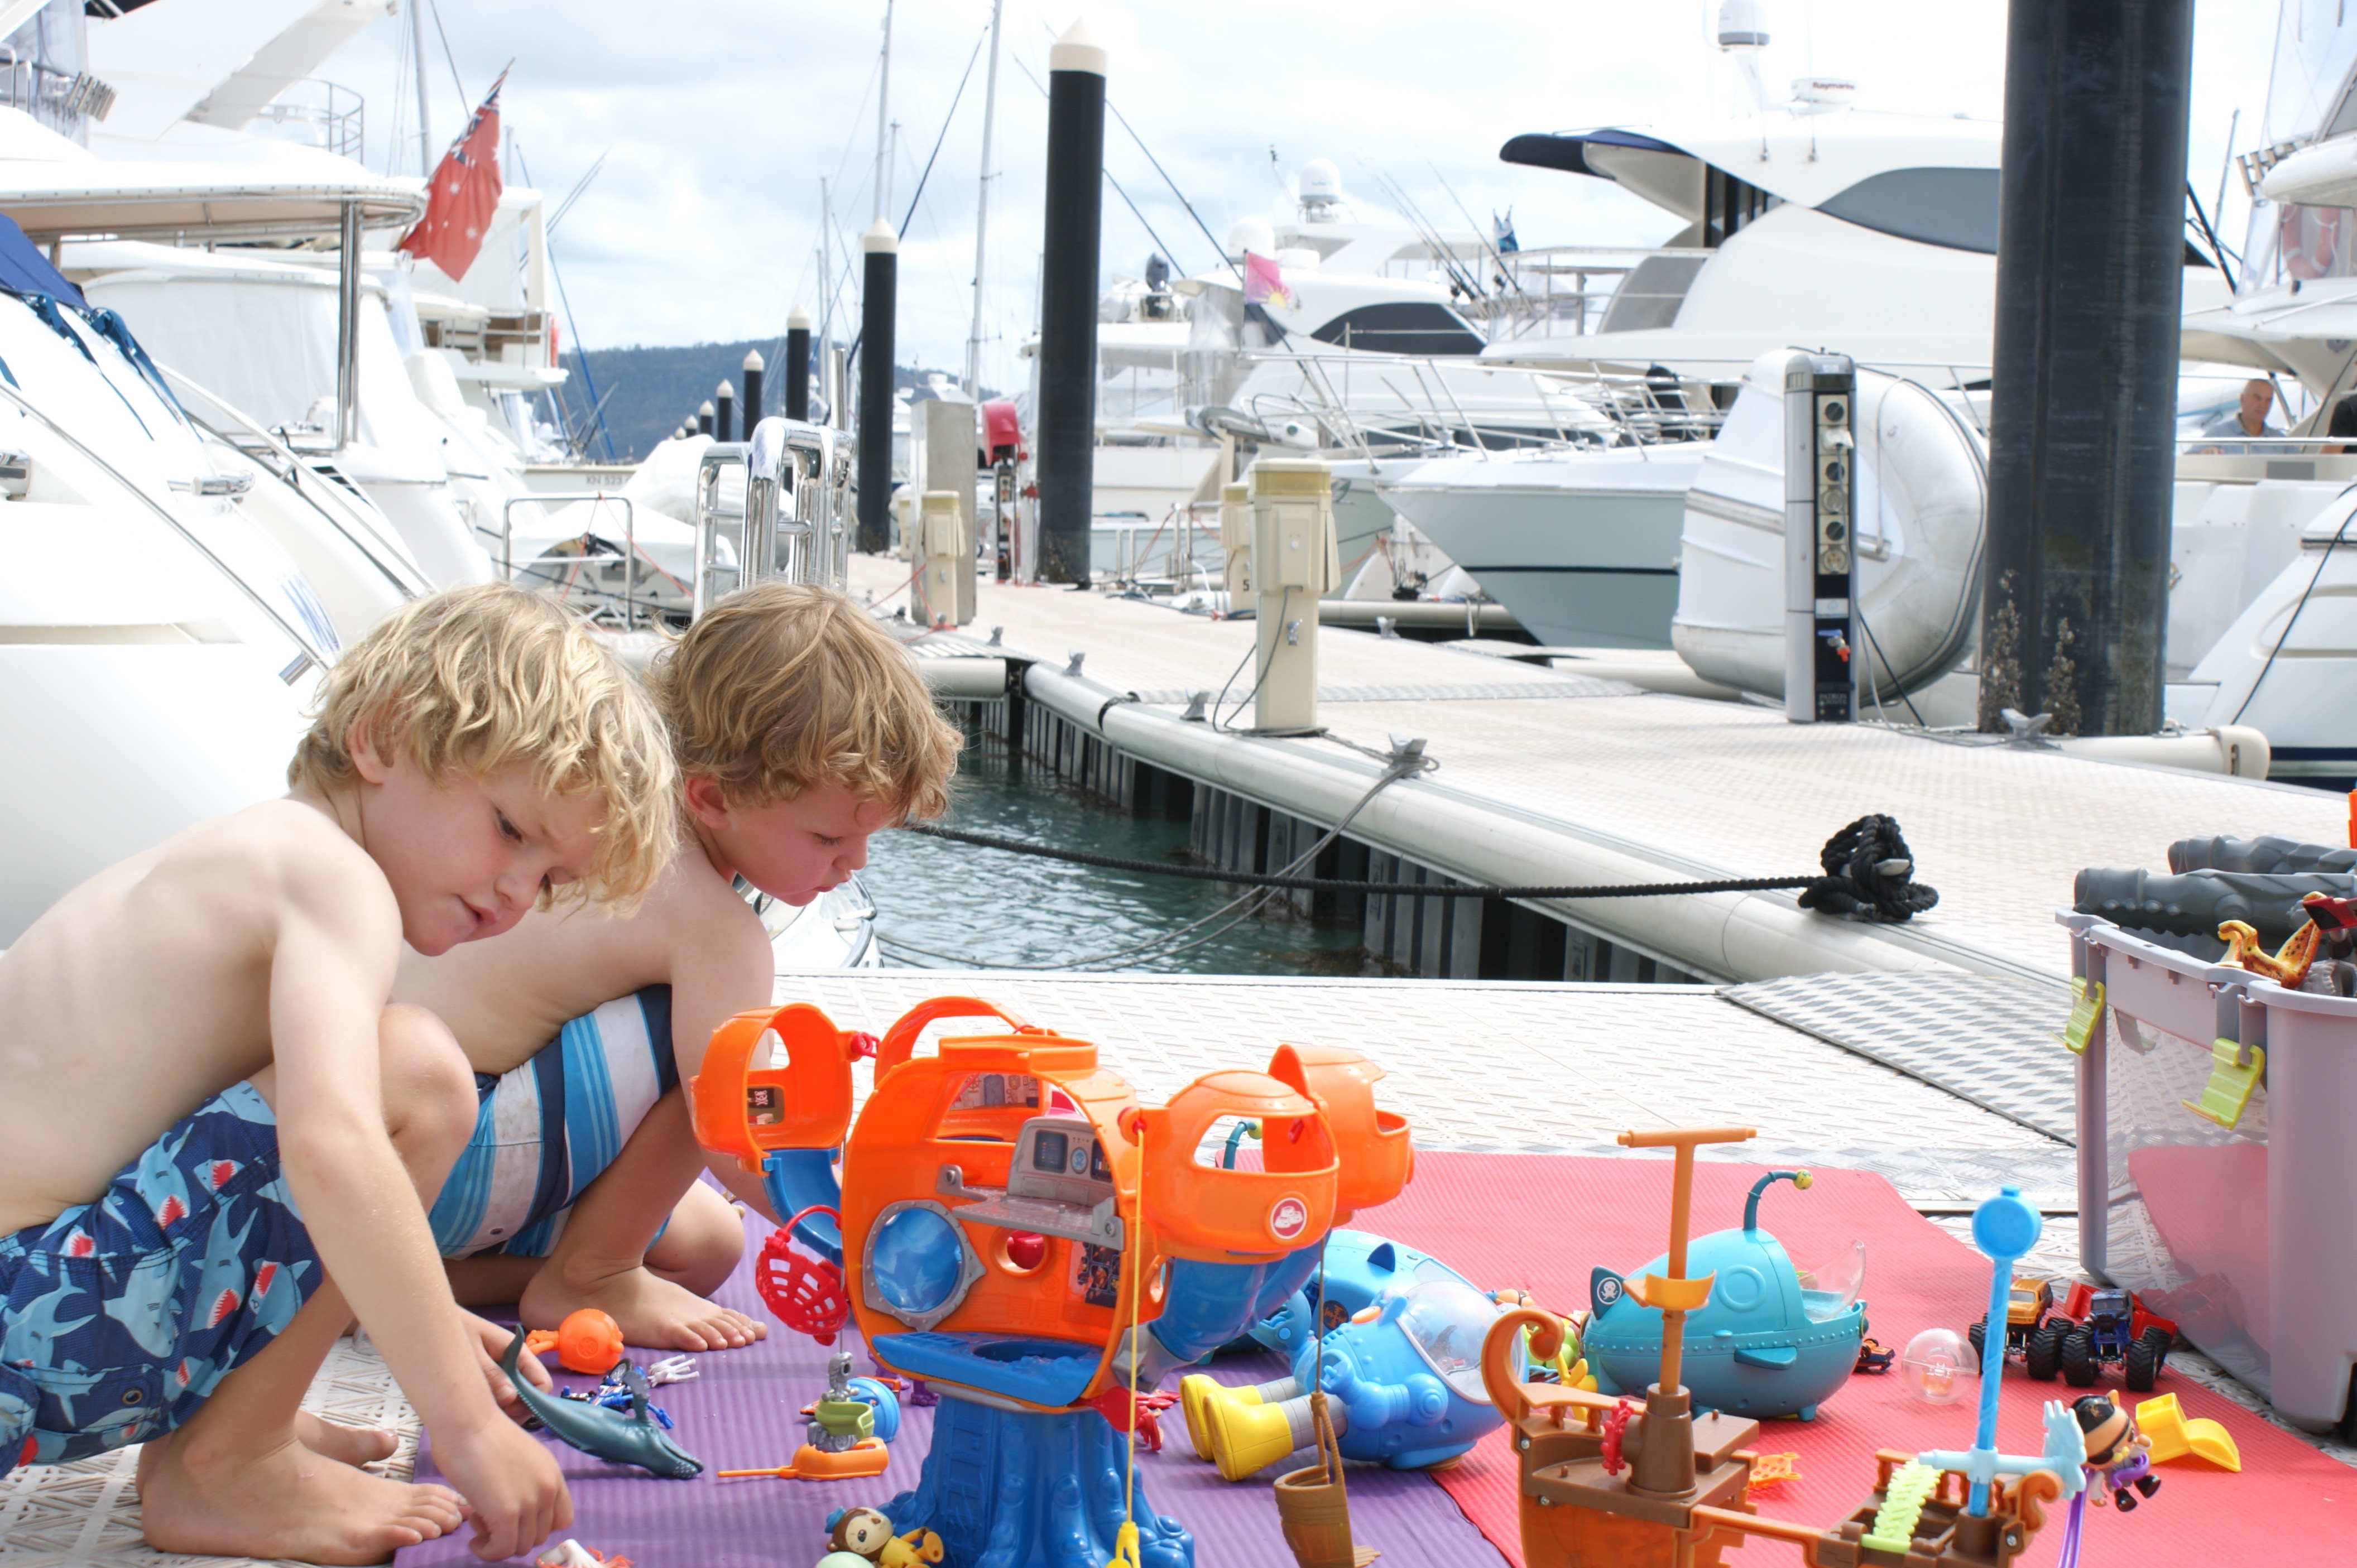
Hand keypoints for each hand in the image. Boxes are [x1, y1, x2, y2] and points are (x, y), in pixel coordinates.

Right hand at [433, 1414, 569, 1561]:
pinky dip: (487, 1551)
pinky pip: (502, 1550)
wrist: (466, 1421)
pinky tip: (474, 1539)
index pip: (562, 1520)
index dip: (536, 1527)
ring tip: (479, 1520)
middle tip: (488, 1518)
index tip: (514, 1523)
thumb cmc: (482, 1434)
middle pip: (539, 1536)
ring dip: (497, 1542)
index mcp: (553, 1475)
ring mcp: (530, 1502)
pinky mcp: (507, 1513)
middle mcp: (548, 1489)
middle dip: (513, 1535)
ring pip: (520, 1546)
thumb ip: (526, 1483)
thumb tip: (514, 1510)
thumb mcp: (520, 1459)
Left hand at [464, 1312, 550, 1419]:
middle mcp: (514, 1363)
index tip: (508, 1413)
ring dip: (502, 1408)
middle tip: (489, 1417)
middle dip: (515, 1409)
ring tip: (477, 1411)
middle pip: (528, 1393)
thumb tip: (510, 1398)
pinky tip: (472, 1405)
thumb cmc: (455, 1329)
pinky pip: (498, 1394)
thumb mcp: (471, 1351)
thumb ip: (490, 1373)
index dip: (531, 1402)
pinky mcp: (488, 1376)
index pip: (541, 1382)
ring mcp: (501, 1370)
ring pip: (513, 1397)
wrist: (433, 1320)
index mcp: (517, 1352)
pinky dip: (491, 1404)